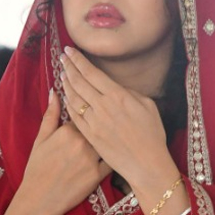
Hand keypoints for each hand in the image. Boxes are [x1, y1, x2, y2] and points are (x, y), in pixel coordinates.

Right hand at [18, 88, 111, 214]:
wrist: (39, 199)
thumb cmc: (37, 169)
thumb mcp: (40, 139)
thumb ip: (50, 115)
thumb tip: (55, 92)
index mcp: (68, 130)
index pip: (85, 115)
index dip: (87, 118)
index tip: (88, 120)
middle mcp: (82, 142)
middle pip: (99, 127)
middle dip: (101, 128)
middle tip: (93, 137)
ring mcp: (91, 159)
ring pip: (107, 142)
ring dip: (109, 141)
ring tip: (109, 143)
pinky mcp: (98, 175)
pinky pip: (111, 162)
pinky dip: (113, 158)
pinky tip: (112, 157)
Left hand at [59, 46, 171, 189]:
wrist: (147, 163)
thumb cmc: (152, 135)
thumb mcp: (148, 106)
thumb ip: (130, 93)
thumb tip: (117, 89)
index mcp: (118, 95)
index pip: (92, 73)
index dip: (78, 60)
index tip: (69, 51)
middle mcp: (103, 106)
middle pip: (79, 82)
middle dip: (68, 67)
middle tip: (62, 58)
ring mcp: (94, 122)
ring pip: (73, 98)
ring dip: (66, 84)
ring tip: (62, 74)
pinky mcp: (90, 136)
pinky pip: (74, 117)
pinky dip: (68, 105)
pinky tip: (65, 97)